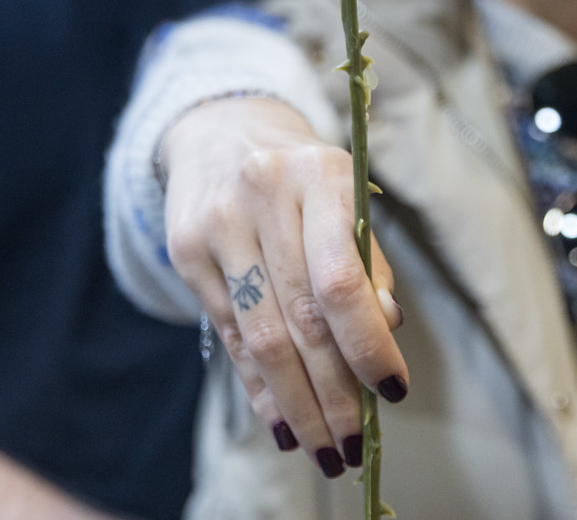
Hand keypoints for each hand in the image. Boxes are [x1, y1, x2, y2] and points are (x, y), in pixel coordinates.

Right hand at [159, 98, 407, 478]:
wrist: (221, 129)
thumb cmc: (301, 178)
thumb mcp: (345, 199)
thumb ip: (368, 263)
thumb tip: (386, 329)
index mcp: (320, 175)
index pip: (342, 278)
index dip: (367, 344)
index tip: (391, 391)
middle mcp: (265, 193)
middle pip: (301, 317)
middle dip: (332, 393)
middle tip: (354, 444)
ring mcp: (218, 222)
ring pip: (261, 335)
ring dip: (295, 405)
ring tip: (322, 448)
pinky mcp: (185, 249)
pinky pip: (228, 334)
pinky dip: (257, 385)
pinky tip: (278, 421)